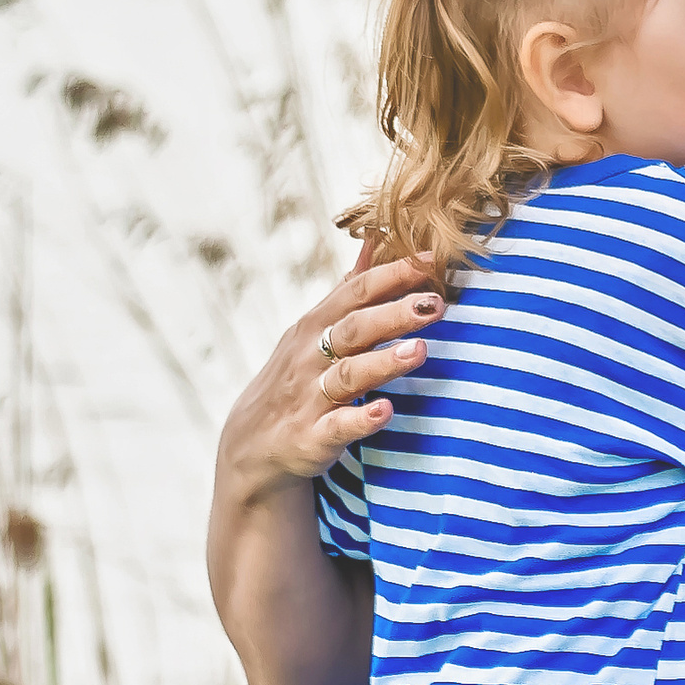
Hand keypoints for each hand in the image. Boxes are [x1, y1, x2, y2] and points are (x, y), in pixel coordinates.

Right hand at [212, 252, 441, 500]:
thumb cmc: (296, 378)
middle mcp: (310, 357)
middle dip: (394, 314)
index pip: (356, 292)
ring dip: (383, 362)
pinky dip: (361, 420)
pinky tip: (386, 411)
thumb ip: (348, 289)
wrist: (250, 445)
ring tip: (420, 351)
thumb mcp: (314, 329)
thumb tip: (376, 240)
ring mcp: (310, 398)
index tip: (433, 261)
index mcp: (315, 325)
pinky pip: (338, 427)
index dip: (394, 275)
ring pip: (348, 375)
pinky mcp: (312, 437)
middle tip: (435, 304)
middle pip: (354, 328)